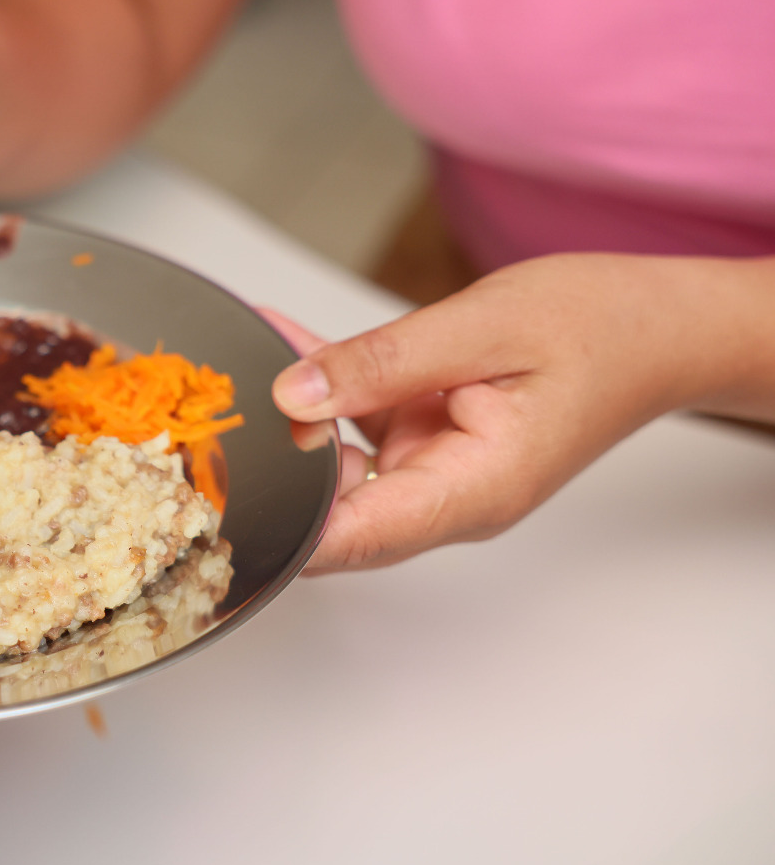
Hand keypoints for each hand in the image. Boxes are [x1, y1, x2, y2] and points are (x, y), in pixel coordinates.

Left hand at [263, 254, 746, 571]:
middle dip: (268, 468)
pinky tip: (279, 338)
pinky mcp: (423, 437)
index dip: (280, 529)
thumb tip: (294, 392)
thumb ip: (382, 361)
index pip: (353, 539)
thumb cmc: (601, 328)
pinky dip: (317, 383)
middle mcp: (445, 497)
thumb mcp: (483, 327)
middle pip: (329, 512)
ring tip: (235, 362)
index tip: (219, 504)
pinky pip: (352, 420)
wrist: (658, 325)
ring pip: (330, 463)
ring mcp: (431, 470)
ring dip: (285, 418)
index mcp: (470, 492)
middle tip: (207, 415)